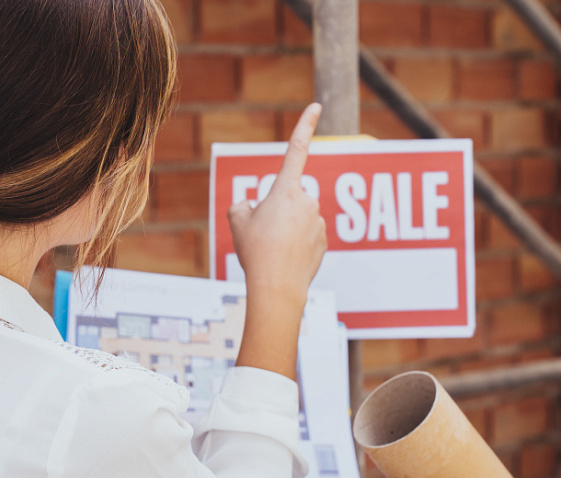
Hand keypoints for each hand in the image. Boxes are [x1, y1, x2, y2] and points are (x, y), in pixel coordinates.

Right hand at [228, 102, 326, 306]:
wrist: (278, 287)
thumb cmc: (256, 251)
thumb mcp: (236, 222)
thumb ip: (242, 205)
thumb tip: (251, 207)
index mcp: (286, 189)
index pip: (296, 149)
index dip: (305, 125)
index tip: (316, 106)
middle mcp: (307, 201)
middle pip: (287, 198)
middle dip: (275, 210)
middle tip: (262, 234)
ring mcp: (318, 221)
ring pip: (297, 219)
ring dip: (285, 229)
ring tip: (272, 250)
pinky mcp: (324, 241)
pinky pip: (306, 236)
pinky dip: (295, 245)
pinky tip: (286, 259)